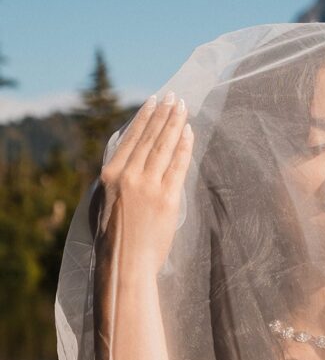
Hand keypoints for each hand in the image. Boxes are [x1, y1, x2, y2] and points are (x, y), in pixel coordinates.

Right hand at [96, 92, 193, 277]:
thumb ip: (112, 177)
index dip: (144, 117)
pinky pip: (177, 166)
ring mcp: (148, 186)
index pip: (131, 138)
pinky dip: (183, 146)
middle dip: (163, 114)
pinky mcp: (167, 199)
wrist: (124, 263)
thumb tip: (122, 156)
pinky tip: (189, 131)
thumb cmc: (113, 237)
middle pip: (149, 137)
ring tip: (183, 107)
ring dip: (175, 123)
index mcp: (109, 175)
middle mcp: (128, 176)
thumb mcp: (101, 201)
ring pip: (163, 147)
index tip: (153, 101)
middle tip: (174, 96)